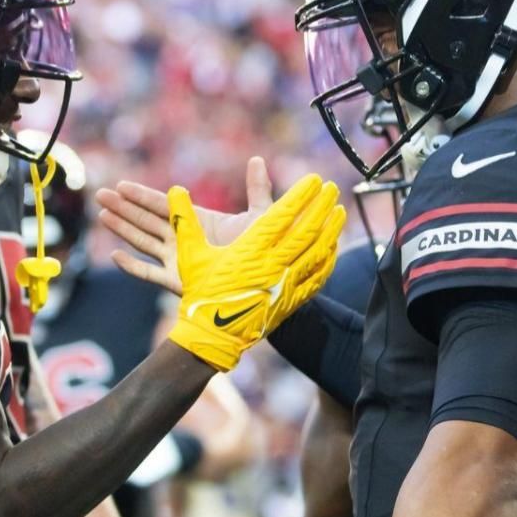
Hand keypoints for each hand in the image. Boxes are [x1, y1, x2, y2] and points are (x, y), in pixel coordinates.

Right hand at [98, 156, 277, 295]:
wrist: (267, 285)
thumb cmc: (264, 252)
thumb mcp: (261, 216)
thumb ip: (257, 188)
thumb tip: (256, 159)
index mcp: (197, 221)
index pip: (163, 204)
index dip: (141, 195)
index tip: (122, 186)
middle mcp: (183, 239)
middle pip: (146, 220)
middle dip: (123, 207)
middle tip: (100, 194)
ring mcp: (178, 261)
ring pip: (143, 242)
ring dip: (122, 229)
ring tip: (101, 215)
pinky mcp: (177, 282)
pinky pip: (149, 274)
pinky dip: (132, 266)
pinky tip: (115, 255)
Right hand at [164, 174, 344, 370]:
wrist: (213, 337)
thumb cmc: (200, 294)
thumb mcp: (190, 256)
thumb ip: (184, 221)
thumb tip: (175, 188)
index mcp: (250, 251)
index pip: (283, 216)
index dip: (301, 196)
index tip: (314, 180)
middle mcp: (273, 265)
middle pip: (307, 231)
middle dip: (322, 207)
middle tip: (333, 189)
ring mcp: (285, 284)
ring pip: (317, 252)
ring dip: (331, 230)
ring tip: (341, 212)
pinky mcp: (291, 300)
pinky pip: (317, 277)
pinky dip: (328, 259)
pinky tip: (333, 248)